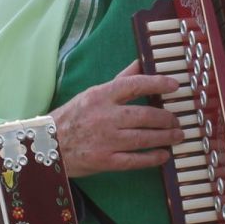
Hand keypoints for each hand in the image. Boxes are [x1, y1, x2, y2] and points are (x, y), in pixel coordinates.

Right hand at [50, 60, 182, 177]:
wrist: (47, 145)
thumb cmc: (72, 117)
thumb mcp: (92, 93)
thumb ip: (120, 80)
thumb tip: (141, 62)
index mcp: (101, 96)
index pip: (134, 85)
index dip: (157, 84)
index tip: (175, 86)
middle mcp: (104, 117)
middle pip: (144, 115)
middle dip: (166, 118)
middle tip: (177, 120)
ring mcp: (105, 140)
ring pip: (143, 138)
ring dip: (165, 137)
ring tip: (177, 136)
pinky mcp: (104, 161)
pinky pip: (134, 160)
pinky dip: (152, 158)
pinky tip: (164, 155)